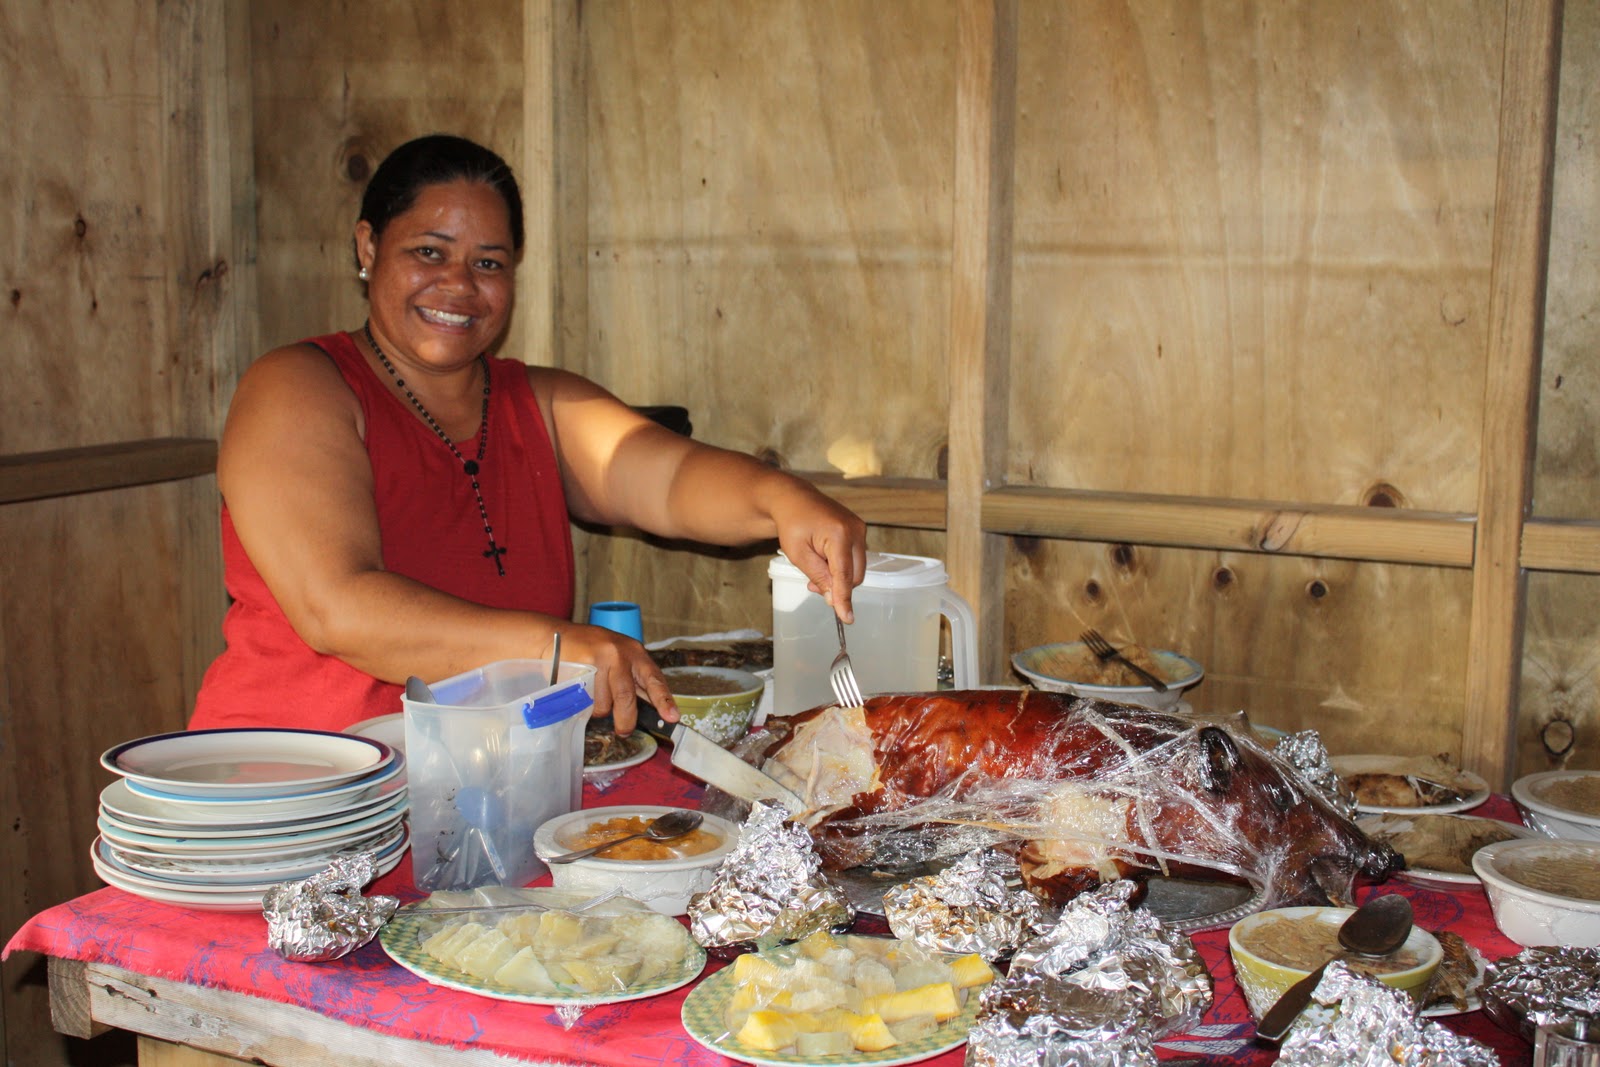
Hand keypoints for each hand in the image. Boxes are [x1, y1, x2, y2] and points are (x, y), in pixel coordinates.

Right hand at [554, 625, 678, 734]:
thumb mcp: (620, 658)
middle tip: (623, 731)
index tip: (672, 717)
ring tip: (592, 696)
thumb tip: (654, 709)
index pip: (654, 679)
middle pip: (626, 697)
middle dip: (626, 719)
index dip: (664, 700)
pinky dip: (583, 705)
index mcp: (635, 654)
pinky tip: (580, 691)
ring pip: (603, 703)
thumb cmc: (593, 650)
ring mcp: (597, 660)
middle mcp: (619, 654)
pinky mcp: (578, 667)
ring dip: (598, 709)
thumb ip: (636, 680)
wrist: (556, 635)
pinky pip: (585, 701)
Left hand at [772, 487, 868, 621]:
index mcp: (838, 534)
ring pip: (857, 568)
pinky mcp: (859, 529)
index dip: (844, 599)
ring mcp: (860, 528)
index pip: (844, 575)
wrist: (794, 499)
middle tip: (812, 584)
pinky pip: (855, 557)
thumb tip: (834, 600)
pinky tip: (824, 559)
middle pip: (855, 574)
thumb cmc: (792, 524)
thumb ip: (818, 577)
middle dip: (837, 586)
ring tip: (816, 568)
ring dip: (839, 576)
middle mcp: (855, 530)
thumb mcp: (798, 554)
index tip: (847, 619)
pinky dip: (842, 565)